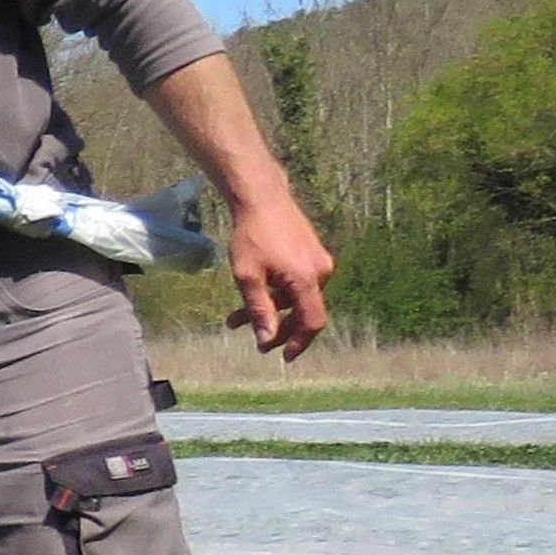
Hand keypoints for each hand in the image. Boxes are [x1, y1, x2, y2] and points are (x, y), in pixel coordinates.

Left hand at [223, 191, 333, 360]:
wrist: (262, 197)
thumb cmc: (251, 236)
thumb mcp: (247, 276)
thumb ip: (259, 310)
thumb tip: (266, 340)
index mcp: (307, 280)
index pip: (312, 323)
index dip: (300, 343)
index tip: (284, 357)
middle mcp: (321, 272)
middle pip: (303, 313)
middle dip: (277, 328)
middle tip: (253, 340)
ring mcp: (319, 262)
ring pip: (297, 298)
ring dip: (271, 310)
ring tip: (235, 319)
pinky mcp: (312, 254)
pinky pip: (298, 283)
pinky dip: (277, 294)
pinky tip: (253, 294)